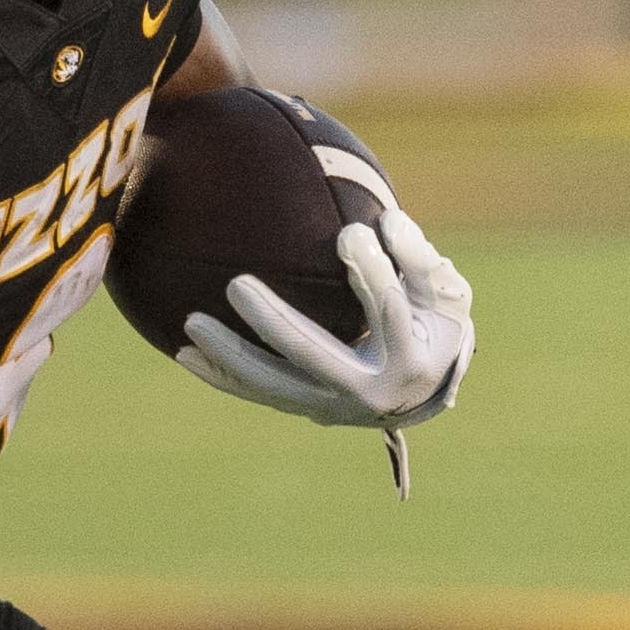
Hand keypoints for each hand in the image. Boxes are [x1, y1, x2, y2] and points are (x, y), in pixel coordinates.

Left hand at [178, 210, 472, 434]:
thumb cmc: (434, 324)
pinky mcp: (308, 410)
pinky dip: (223, 376)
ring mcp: (333, 407)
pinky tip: (184, 354)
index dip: (369, 271)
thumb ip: (419, 257)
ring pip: (274, 383)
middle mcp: (369, 391)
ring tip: (190, 323)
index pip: (386, 310)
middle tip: (235, 284)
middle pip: (313, 354)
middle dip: (271, 321)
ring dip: (230, 355)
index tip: (350, 233)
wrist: (424, 389)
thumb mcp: (445, 291)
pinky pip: (259, 393)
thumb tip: (387, 219)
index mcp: (410, 358)